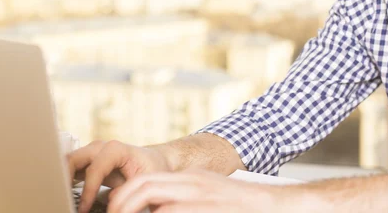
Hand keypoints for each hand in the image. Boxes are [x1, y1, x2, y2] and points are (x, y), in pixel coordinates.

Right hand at [67, 140, 172, 212]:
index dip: (88, 191)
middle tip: (62, 200)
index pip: (94, 170)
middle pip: (71, 160)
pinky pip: (70, 168)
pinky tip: (65, 194)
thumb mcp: (145, 181)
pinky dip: (65, 180)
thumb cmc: (153, 168)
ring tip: (61, 198)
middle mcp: (100, 147)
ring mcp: (92, 152)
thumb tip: (112, 200)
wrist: (156, 160)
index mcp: (115, 149)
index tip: (84, 208)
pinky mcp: (88, 161)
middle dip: (63, 180)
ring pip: (66, 162)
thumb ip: (128, 189)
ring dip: (61, 179)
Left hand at [106, 169, 300, 212]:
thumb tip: (156, 208)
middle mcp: (194, 183)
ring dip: (134, 210)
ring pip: (155, 200)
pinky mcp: (208, 208)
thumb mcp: (209, 194)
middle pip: (145, 185)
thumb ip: (183, 198)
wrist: (274, 204)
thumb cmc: (241, 206)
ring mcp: (202, 197)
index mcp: (191, 178)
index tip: (114, 208)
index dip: (124, 195)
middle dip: (122, 202)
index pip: (147, 179)